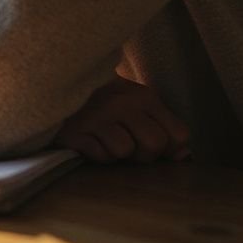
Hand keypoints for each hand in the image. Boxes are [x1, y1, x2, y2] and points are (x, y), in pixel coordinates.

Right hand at [55, 77, 189, 162]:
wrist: (58, 85)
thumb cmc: (103, 99)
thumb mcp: (137, 104)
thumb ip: (162, 126)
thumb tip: (185, 156)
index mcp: (144, 97)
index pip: (178, 135)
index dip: (170, 148)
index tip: (152, 143)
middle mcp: (123, 104)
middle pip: (154, 145)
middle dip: (143, 154)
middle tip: (127, 144)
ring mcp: (97, 117)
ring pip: (125, 151)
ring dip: (116, 153)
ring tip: (105, 140)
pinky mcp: (74, 131)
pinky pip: (100, 155)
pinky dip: (97, 154)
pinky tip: (89, 142)